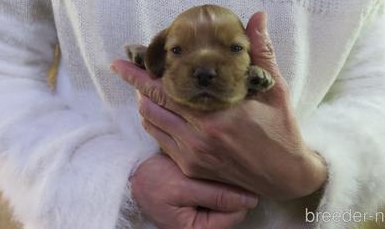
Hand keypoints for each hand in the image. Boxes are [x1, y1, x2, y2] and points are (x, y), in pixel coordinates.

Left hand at [113, 12, 327, 200]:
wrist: (284, 176)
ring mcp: (192, 155)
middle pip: (152, 105)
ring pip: (152, 124)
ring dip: (144, 103)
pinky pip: (160, 142)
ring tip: (144, 87)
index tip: (120, 61)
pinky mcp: (191, 167)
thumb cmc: (280, 129)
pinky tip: (159, 112)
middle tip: (124, 67)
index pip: (166, 89)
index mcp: (216, 115)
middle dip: (134, 85)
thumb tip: (258, 16)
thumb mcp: (274, 88)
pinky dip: (154, 123)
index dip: (139, 75)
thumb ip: (261, 52)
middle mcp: (198, 137)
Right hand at [130, 154, 257, 228]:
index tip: (235, 168)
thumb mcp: (182, 187)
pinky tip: (210, 166)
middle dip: (232, 185)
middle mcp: (204, 225)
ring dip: (225, 180)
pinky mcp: (203, 200)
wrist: (132, 174)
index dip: (239, 192)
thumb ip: (215, 195)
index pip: (237, 214)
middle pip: (236, 206)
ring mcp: (204, 213)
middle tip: (225, 162)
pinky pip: (221, 190)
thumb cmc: (153, 181)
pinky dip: (219, 178)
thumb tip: (251, 200)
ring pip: (230, 196)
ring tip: (214, 163)